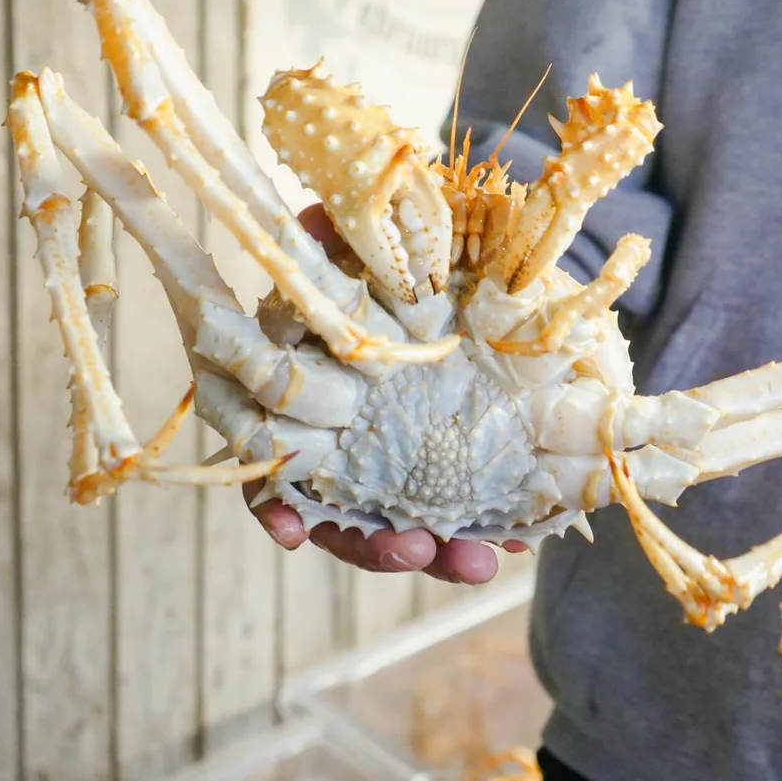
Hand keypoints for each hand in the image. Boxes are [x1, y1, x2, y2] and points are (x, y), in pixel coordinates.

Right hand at [242, 204, 525, 584]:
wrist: (460, 272)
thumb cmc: (393, 265)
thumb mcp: (367, 249)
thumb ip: (338, 241)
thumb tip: (315, 219)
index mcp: (314, 401)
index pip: (280, 467)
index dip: (279, 506)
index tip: (292, 531)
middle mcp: (348, 444)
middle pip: (343, 516)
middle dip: (375, 544)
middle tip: (411, 548)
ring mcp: (395, 462)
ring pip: (401, 524)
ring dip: (432, 549)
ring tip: (475, 561)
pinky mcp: (446, 466)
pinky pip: (457, 513)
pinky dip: (472, 534)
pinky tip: (502, 548)